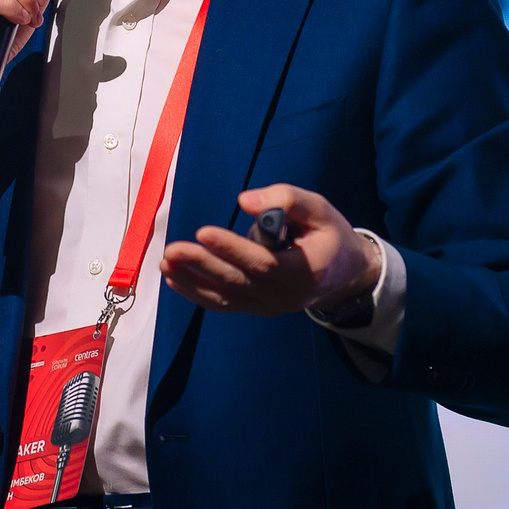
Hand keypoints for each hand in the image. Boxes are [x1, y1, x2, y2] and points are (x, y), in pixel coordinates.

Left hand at [159, 184, 381, 316]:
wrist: (344, 274)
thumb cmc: (329, 234)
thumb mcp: (319, 210)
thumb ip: (287, 200)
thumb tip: (245, 201)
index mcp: (303, 271)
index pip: (263, 263)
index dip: (232, 248)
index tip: (203, 232)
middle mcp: (283, 296)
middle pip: (237, 282)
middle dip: (202, 265)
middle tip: (172, 250)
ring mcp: (268, 306)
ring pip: (225, 297)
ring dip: (191, 281)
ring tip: (164, 263)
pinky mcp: (256, 308)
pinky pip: (224, 304)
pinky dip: (197, 293)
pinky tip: (174, 279)